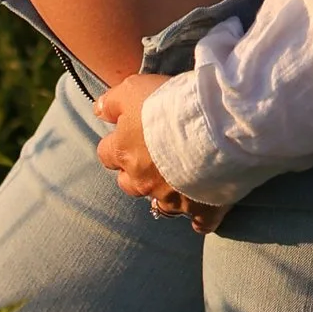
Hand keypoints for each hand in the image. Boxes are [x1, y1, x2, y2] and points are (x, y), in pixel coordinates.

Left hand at [93, 72, 223, 234]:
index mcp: (124, 152)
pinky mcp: (202, 209)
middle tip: (155, 158)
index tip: (130, 136)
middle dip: (138, 174)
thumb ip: (111, 102)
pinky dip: (202, 218)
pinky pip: (200, 222)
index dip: (118, 145)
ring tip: (181, 182)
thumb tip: (99, 111)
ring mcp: (171, 198)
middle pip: (129, 184)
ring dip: (168, 194)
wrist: (213, 124)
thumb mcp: (133, 89)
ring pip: (162, 205)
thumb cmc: (170, 103)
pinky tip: (206, 210)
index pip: (107, 154)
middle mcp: (142, 180)